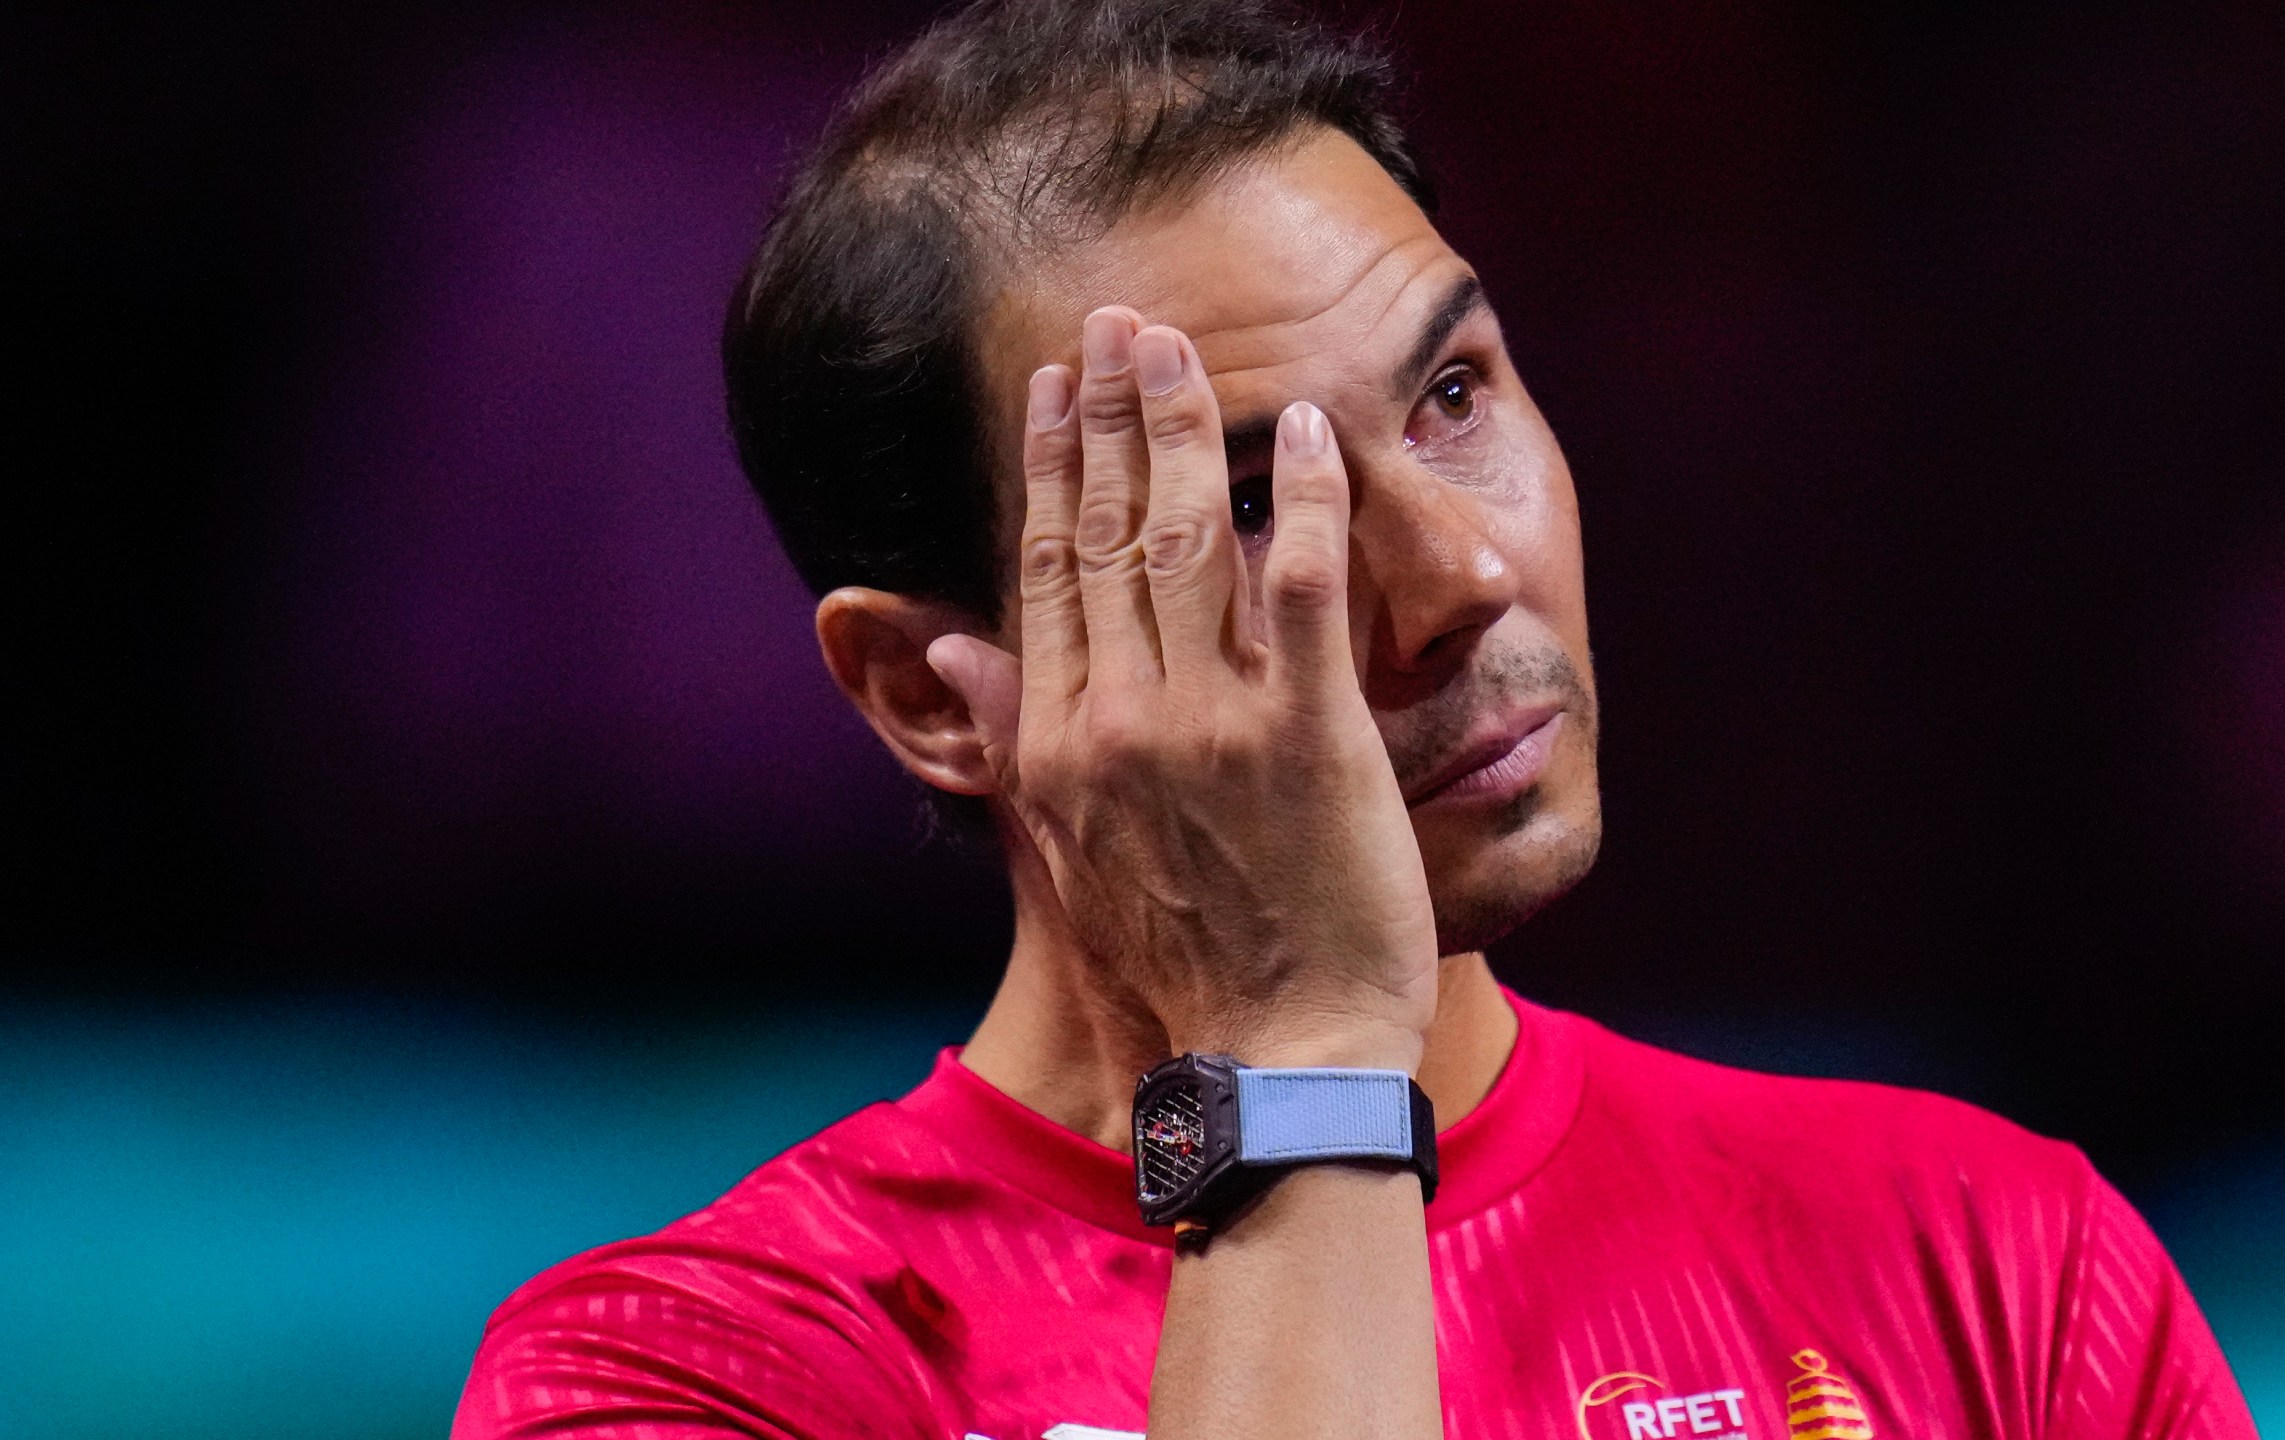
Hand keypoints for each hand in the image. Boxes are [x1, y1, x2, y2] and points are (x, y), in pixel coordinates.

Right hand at [928, 307, 1439, 1069]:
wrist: (1277, 1054)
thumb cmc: (1182, 963)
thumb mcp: (1068, 852)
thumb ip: (1017, 737)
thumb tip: (953, 648)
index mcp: (1061, 741)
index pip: (1047, 571)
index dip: (1049, 468)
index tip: (1055, 389)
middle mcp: (1119, 718)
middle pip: (1105, 533)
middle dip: (1109, 415)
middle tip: (1118, 324)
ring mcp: (1210, 724)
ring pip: (1183, 540)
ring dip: (1179, 429)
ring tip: (1178, 347)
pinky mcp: (1306, 737)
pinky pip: (1301, 590)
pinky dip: (1301, 501)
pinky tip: (1303, 427)